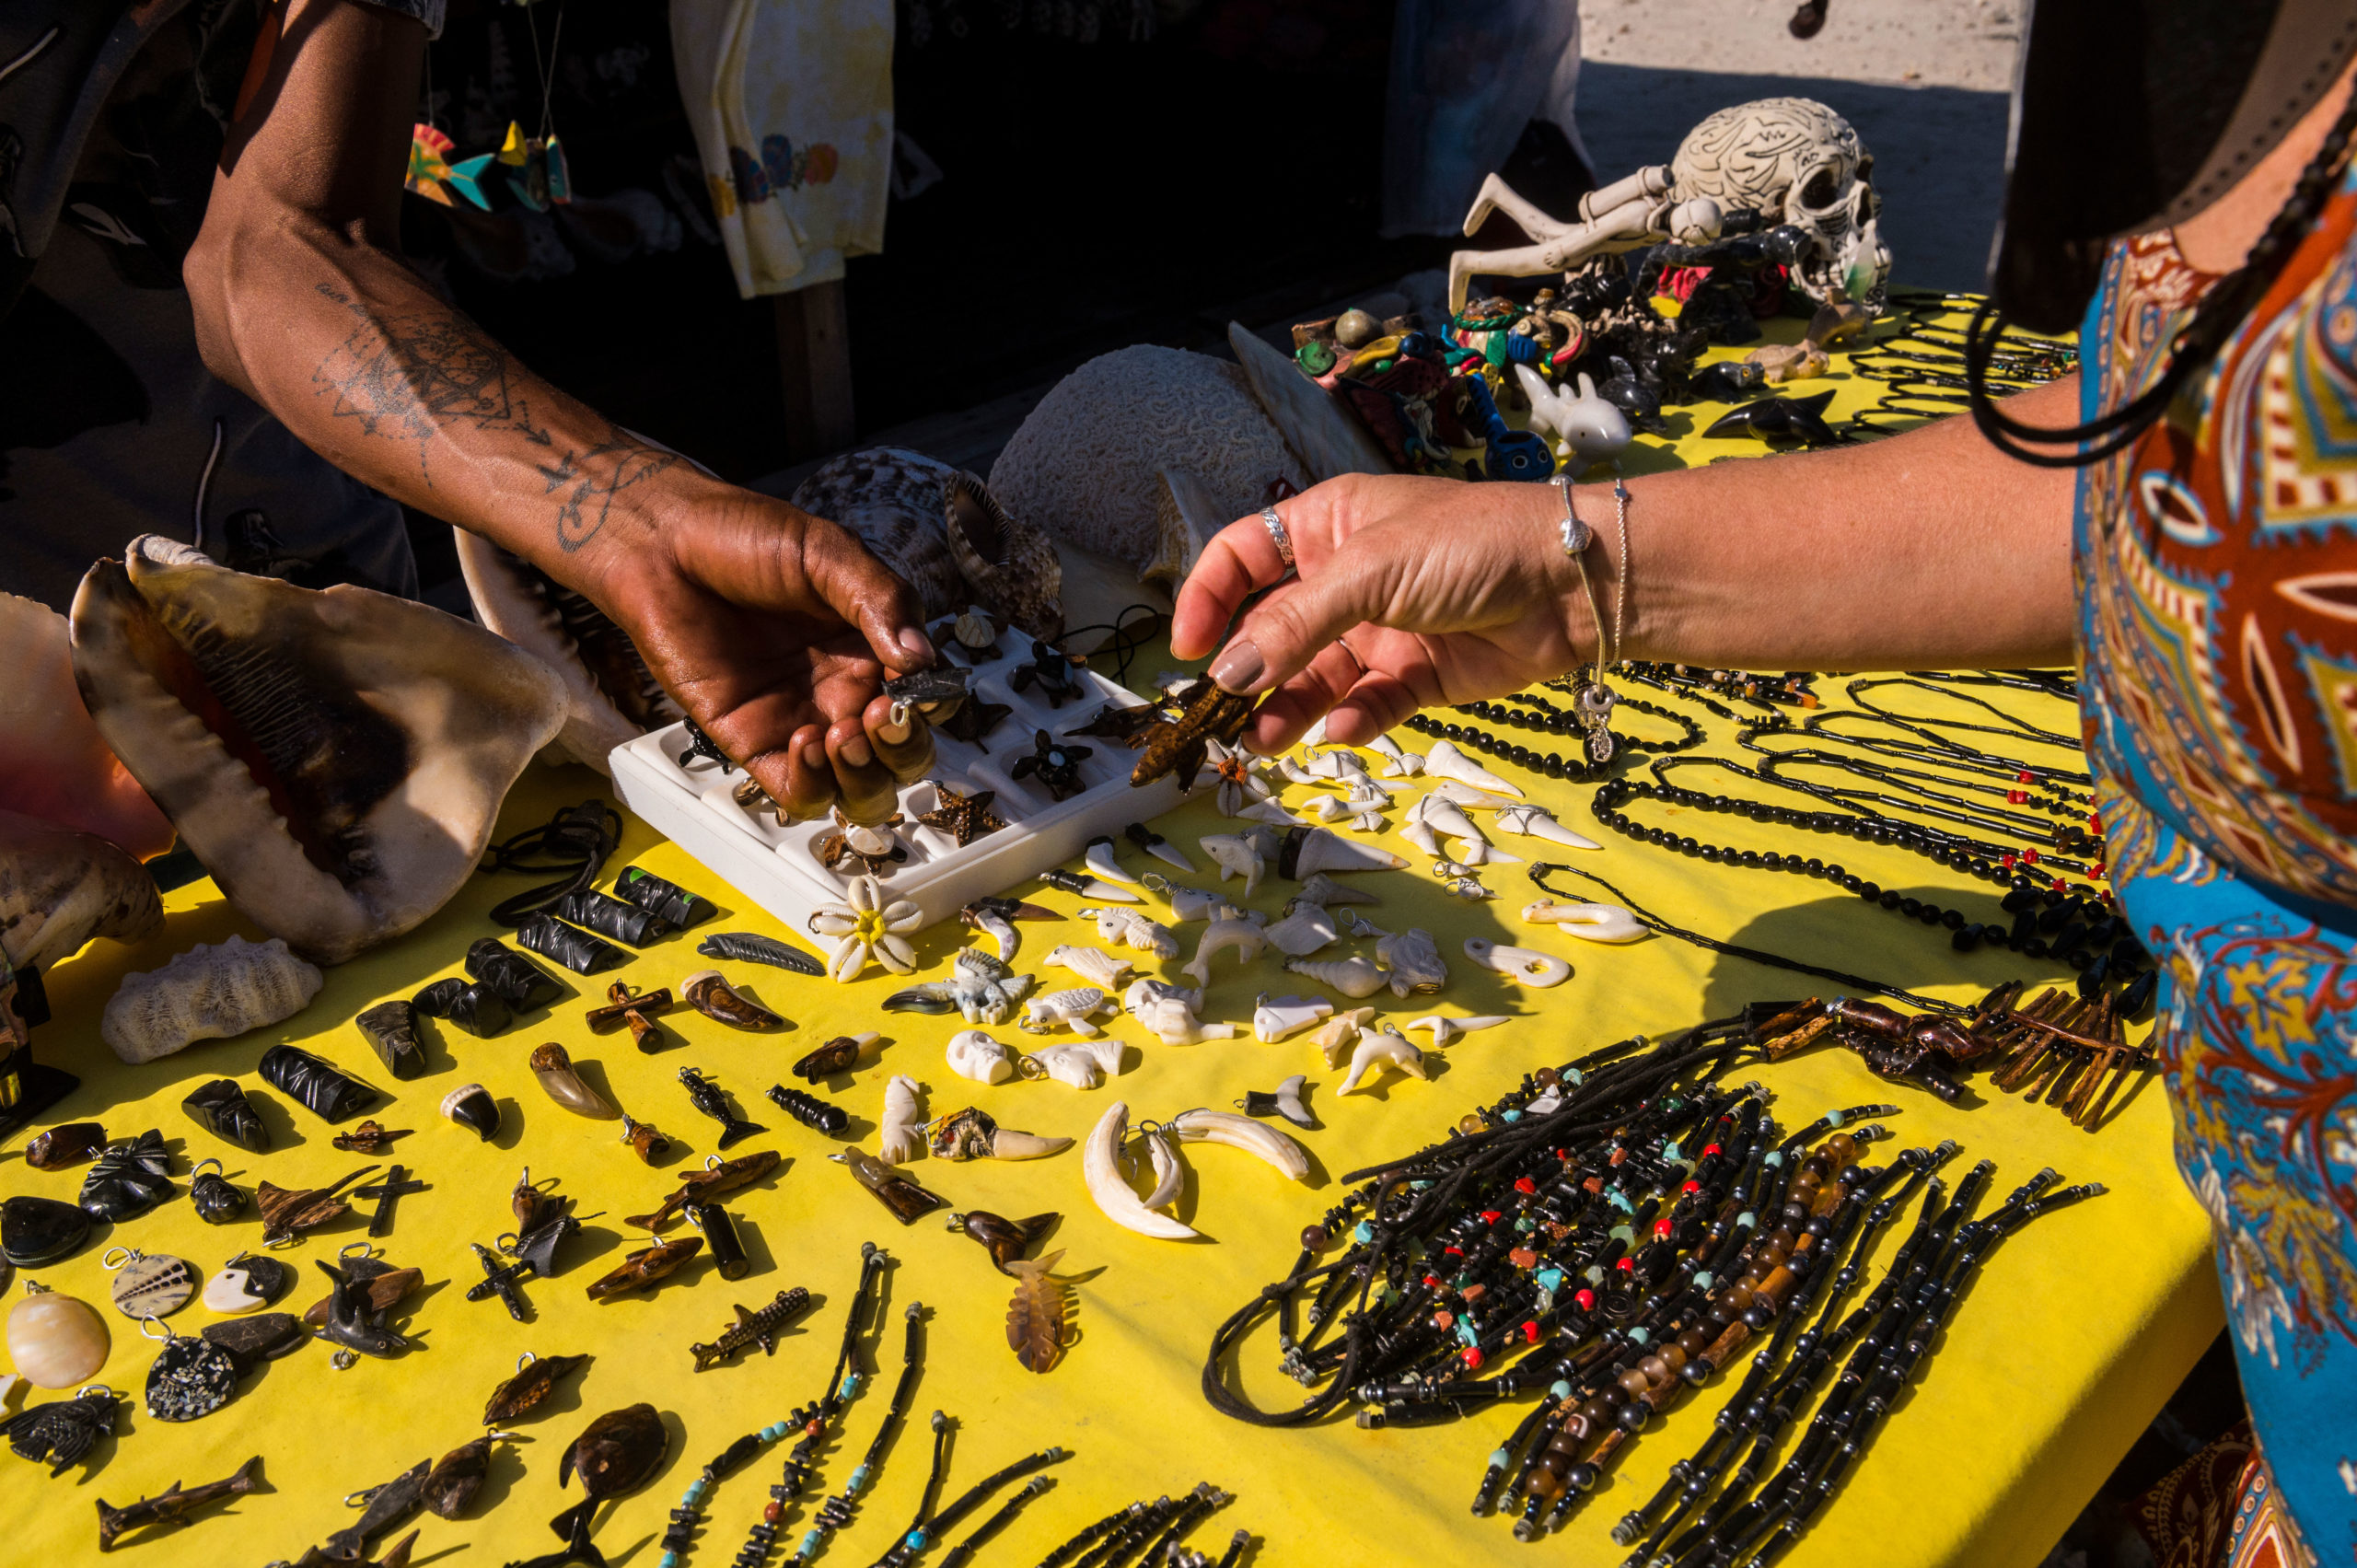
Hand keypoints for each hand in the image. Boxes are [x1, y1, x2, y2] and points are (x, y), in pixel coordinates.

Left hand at [592, 491, 938, 820]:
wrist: (662, 544)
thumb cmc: (742, 536)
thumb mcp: (826, 551)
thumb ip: (879, 598)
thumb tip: (921, 657)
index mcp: (872, 648)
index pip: (926, 699)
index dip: (929, 704)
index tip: (910, 686)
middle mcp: (844, 692)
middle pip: (903, 756)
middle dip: (904, 748)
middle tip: (881, 716)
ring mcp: (800, 720)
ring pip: (859, 789)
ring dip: (865, 776)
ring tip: (842, 734)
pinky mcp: (752, 741)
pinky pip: (797, 793)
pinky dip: (812, 783)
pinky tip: (803, 740)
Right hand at [1171, 473, 1587, 753]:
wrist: (1573, 583)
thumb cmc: (1471, 543)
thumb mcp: (1370, 570)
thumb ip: (1296, 624)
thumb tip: (1227, 675)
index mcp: (1328, 527)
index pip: (1244, 557)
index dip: (1209, 597)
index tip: (1187, 649)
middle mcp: (1348, 578)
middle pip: (1274, 629)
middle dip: (1248, 671)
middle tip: (1222, 716)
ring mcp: (1382, 628)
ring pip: (1315, 676)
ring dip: (1288, 707)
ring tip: (1266, 741)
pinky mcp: (1418, 674)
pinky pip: (1368, 704)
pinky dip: (1351, 720)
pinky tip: (1339, 730)